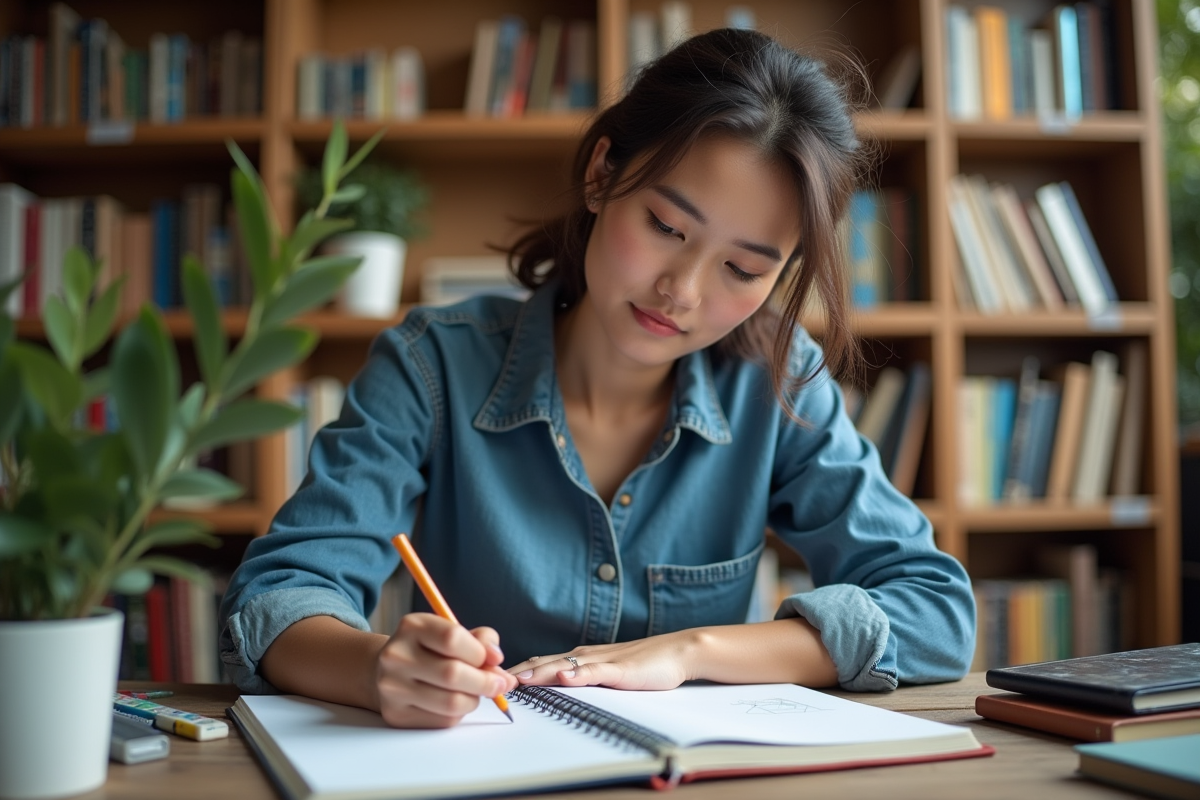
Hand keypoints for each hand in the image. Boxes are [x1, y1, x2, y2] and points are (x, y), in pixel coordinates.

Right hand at [375, 613, 518, 727]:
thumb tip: (497, 661)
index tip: (494, 659)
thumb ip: (480, 641)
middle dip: (486, 682)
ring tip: (476, 693)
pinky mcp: (396, 714)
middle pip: (452, 673)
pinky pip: (443, 720)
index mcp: (413, 627)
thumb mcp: (452, 632)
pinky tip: (456, 702)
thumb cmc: (430, 650)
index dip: (480, 653)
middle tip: (500, 684)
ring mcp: (393, 687)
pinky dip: (459, 713)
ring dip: (474, 700)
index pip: (452, 639)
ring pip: (451, 702)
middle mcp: (397, 656)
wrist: (387, 671)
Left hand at [507, 631, 698, 690]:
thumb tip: (555, 685)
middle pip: (544, 662)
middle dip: (518, 672)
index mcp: (580, 657)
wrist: (676, 651)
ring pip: (564, 665)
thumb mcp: (605, 671)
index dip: (517, 671)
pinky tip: (565, 677)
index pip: (540, 663)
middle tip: (491, 679)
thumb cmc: (643, 663)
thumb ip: (582, 677)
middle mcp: (585, 655)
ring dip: (539, 672)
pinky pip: (596, 672)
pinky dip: (578, 674)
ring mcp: (602, 660)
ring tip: (518, 679)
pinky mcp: (620, 669)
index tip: (493, 679)